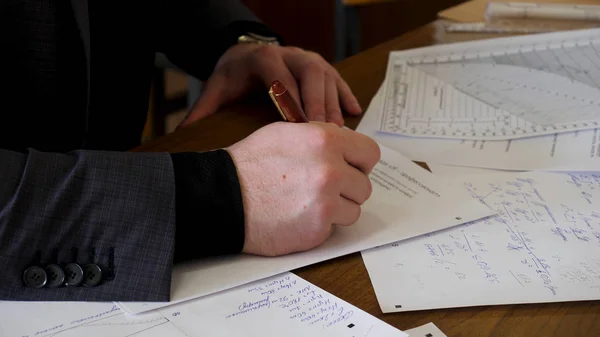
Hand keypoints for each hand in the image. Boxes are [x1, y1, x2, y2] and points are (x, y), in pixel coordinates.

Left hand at [179, 44, 362, 127]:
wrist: (244, 53)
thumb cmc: (233, 75)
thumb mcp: (216, 88)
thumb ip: (203, 109)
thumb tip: (182, 133)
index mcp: (264, 59)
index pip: (280, 79)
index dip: (291, 102)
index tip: (297, 128)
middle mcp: (290, 54)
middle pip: (310, 74)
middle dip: (319, 102)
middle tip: (326, 132)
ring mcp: (307, 58)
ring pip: (326, 76)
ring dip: (334, 102)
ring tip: (340, 132)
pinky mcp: (320, 64)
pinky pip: (337, 77)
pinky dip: (346, 94)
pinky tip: (355, 111)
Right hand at [226, 122, 379, 256]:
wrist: (223, 196)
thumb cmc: (250, 163)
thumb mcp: (286, 132)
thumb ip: (322, 137)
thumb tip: (345, 147)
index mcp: (325, 140)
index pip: (370, 153)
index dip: (359, 162)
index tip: (349, 168)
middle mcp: (331, 170)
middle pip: (364, 185)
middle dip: (347, 188)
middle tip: (322, 189)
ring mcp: (326, 202)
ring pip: (354, 209)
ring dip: (336, 209)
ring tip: (308, 203)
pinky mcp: (318, 228)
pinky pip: (335, 228)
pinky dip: (320, 225)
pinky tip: (298, 216)